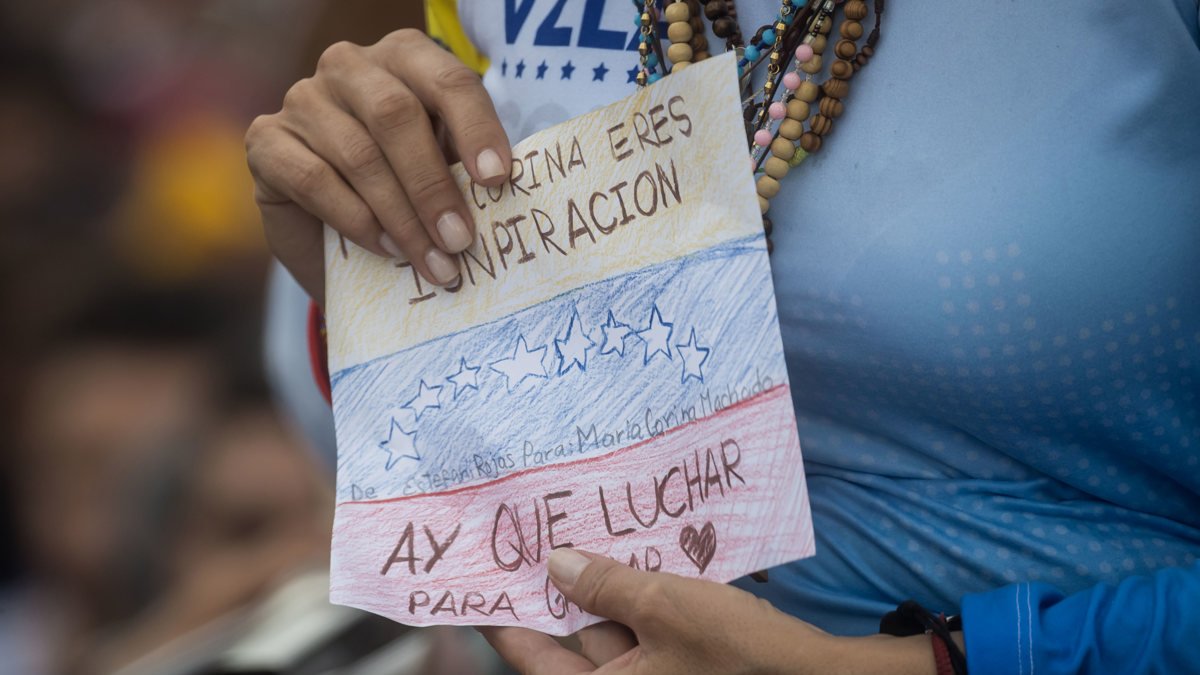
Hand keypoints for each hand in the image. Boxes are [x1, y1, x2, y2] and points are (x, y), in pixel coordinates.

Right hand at [245, 29, 511, 302]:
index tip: (498, 180)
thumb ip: (465, 169)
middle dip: (433, 185)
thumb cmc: (405, 195)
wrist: (336, 240)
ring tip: (432, 260)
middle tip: (460, 239)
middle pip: (396, 115)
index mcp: (405, 57)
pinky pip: (313, 179)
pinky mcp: (266, 141)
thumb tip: (502, 192)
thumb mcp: (444, 173)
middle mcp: (349, 67)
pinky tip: (384, 248)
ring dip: (402, 217)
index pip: (448, 81)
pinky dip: (356, 219)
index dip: (476, 129)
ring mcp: (302, 99)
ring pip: (358, 154)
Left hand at [482, 549, 945, 674]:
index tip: (479, 577)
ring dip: (604, 585)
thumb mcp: (665, 608)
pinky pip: (648, 630)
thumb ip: (605, 585)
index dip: (504, 613)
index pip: (532, 655)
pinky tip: (640, 554)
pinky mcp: (688, 666)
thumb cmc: (739, 654)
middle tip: (535, 534)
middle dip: (560, 587)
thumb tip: (553, 563)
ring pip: (614, 629)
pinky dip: (640, 596)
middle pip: (573, 639)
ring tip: (584, 530)